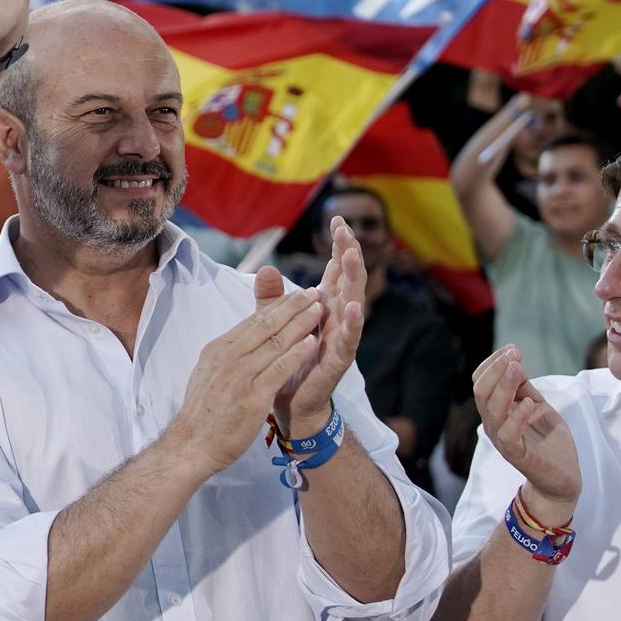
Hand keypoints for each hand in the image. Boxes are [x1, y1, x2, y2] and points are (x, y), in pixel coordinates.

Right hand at [168, 287, 324, 472]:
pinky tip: (313, 343)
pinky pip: (279, 369)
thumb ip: (227, 357)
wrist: (192, 445)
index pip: (252, 321)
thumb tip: (242, 341)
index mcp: (217, 350)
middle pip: (265, 325)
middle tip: (313, 293)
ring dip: (300, 324)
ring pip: (275, 342)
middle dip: (292, 307)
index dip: (277, 307)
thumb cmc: (203, 413)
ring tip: (319, 310)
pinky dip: (298, 354)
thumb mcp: (209, 375)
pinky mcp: (253, 396)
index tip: (295, 296)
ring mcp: (239, 376)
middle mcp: (227, 358)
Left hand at [260, 225, 365, 435]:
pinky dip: (353, 322)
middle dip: (348, 254)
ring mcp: (341, 337)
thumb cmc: (287, 360)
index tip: (336, 219)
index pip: (335, 270)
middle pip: (348, 279)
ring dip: (353, 279)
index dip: (337, 246)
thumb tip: (266, 268)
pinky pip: (349, 338)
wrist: (290, 401)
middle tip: (346, 230)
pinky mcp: (339, 359)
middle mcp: (337, 317)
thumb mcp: (275, 324)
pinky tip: (354, 306)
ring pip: (353, 303)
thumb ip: (272, 298)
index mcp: (324, 307)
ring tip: (351, 256)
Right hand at [472, 345, 579, 515]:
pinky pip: (509, 434)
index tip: (513, 348)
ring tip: (518, 367)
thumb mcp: (538, 408)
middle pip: (482, 392)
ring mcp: (503, 440)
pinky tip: (529, 403)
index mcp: (496, 412)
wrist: (561, 480)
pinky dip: (517, 416)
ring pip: (493, 409)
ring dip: (505, 385)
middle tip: (514, 353)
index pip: (481, 383)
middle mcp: (494, 424)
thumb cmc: (549, 443)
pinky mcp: (517, 455)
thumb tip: (515, 362)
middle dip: (496, 369)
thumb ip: (525, 390)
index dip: (493, 363)